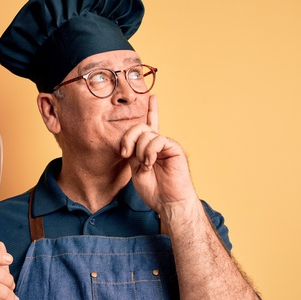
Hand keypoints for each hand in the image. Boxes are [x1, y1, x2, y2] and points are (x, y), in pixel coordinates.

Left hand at [120, 95, 198, 217]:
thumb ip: (133, 154)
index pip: (149, 125)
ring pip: (146, 134)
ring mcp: (166, 145)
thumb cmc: (154, 190)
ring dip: (141, 151)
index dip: (152, 110)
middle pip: (140, 127)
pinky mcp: (174, 148)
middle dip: (128, 138)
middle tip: (126, 154)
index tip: (153, 96)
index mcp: (150, 147)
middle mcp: (158, 143)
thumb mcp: (136, 170)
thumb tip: (129, 144)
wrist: (169, 202)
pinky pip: (157, 140)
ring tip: (146, 165)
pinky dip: (150, 151)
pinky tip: (151, 162)